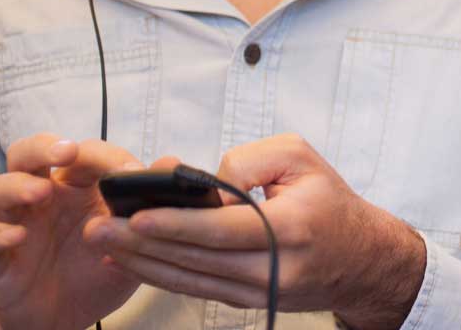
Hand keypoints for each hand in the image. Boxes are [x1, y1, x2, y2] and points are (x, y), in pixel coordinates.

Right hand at [0, 133, 147, 329]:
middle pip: (27, 155)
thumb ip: (149, 207)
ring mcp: (17, 225)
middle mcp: (42, 199)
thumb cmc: (97, 273)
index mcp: (75, 188)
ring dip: (17, 186)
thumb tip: (172, 164)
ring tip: (40, 193)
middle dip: (43, 147)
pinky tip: (18, 236)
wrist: (67, 322)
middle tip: (65, 153)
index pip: (81, 154)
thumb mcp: (131, 243)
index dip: (101, 155)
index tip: (126, 170)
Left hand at [83, 133, 427, 329]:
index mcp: (290, 226)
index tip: (135, 216)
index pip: (222, 228)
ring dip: (143, 264)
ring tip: (104, 246)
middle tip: (98, 229)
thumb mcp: (300, 157)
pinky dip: (162, 277)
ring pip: (190, 280)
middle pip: (196, 259)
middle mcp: (273, 267)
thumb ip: (248, 160)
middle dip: (142, 245)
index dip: (176, 224)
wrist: (362, 259)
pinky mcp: (249, 302)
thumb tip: (205, 182)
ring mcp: (260, 292)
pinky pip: (198, 290)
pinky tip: (132, 263)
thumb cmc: (329, 200)